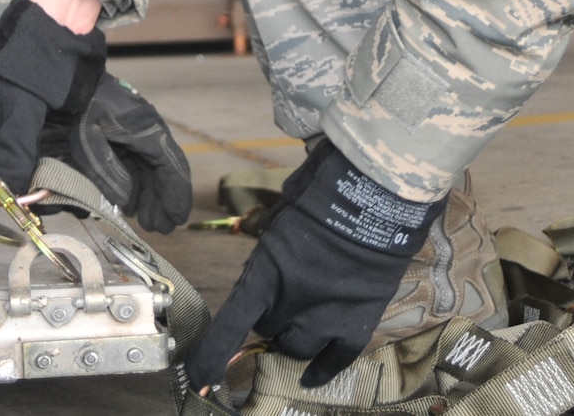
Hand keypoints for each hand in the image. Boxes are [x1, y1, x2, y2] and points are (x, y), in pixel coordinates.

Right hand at [0, 0, 105, 201]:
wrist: (62, 30)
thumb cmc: (29, 60)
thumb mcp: (17, 109)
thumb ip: (10, 151)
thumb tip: (2, 192)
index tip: (12, 198)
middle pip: (0, 181)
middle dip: (22, 194)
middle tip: (46, 195)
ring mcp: (25, 137)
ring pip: (29, 176)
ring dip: (48, 186)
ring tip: (69, 188)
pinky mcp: (50, 134)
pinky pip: (53, 163)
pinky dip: (65, 174)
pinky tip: (80, 177)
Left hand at [53, 74, 192, 233]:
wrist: (67, 77)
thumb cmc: (78, 106)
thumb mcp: (88, 139)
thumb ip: (107, 171)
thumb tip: (125, 201)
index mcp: (147, 131)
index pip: (170, 167)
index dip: (175, 195)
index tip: (177, 219)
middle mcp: (148, 131)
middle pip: (163, 171)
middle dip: (163, 200)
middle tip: (159, 228)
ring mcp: (137, 131)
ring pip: (151, 168)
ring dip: (151, 195)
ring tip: (146, 219)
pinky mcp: (124, 132)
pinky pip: (138, 162)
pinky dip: (138, 183)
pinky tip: (130, 200)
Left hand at [184, 141, 443, 391]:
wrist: (375, 194)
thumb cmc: (321, 195)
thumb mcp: (278, 219)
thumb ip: (266, 251)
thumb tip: (258, 263)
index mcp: (266, 272)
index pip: (230, 324)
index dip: (210, 357)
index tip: (198, 379)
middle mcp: (293, 302)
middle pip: (267, 331)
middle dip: (269, 319)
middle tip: (279, 300)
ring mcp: (327, 315)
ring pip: (298, 348)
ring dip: (293, 338)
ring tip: (301, 319)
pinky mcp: (359, 320)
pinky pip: (337, 358)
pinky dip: (323, 369)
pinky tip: (312, 377)